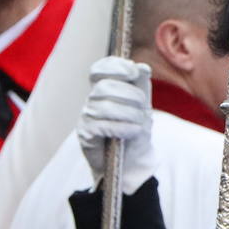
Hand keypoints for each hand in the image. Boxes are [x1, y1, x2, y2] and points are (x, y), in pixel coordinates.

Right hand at [76, 57, 154, 193]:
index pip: (99, 69)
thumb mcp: (143, 105)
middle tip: (143, 106)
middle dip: (130, 94)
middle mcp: (92, 100)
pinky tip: (133, 132)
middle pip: (105, 87)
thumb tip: (142, 67)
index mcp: (104, 88)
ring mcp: (86, 117)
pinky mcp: (85, 134)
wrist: (133, 161)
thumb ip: (142, 85)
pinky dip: (122, 127)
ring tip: (140, 122)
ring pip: (104, 106)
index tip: (133, 71)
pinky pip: (101, 126)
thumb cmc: (135, 129)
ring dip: (129, 113)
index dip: (114, 66)